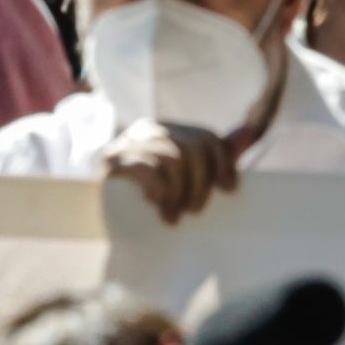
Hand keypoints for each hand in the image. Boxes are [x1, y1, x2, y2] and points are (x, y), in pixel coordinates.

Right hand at [104, 117, 237, 225]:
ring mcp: (128, 143)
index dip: (223, 162)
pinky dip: (161, 191)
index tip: (229, 189)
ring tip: (175, 215)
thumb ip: (214, 155)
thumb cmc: (141, 197)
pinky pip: (149, 168)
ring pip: (174, 158)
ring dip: (180, 192)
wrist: (94, 214)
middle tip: (195, 211)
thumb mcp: (183, 177)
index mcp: (167, 130)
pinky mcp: (113, 162)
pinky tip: (158, 209)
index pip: (206, 136)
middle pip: (193, 147)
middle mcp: (147, 129)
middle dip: (201, 183)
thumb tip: (250, 133)